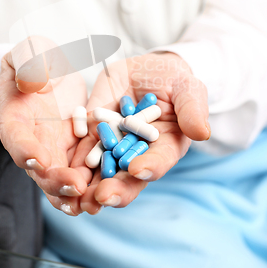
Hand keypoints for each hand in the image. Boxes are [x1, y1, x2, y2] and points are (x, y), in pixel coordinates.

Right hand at [0, 37, 91, 214]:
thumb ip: (30, 62)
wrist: (52, 72)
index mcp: (15, 114)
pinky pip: (79, 172)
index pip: (15, 134)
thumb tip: (34, 83)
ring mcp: (52, 149)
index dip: (24, 148)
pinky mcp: (72, 151)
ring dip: (73, 193)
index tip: (38, 160)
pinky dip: (89, 185)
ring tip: (92, 203)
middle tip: (76, 188)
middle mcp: (31, 138)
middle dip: (55, 180)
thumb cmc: (37, 57)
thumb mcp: (32, 51)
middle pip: (39, 166)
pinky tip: (102, 196)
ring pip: (59, 178)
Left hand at [71, 52, 209, 213]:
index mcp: (166, 146)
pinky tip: (63, 168)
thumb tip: (202, 133)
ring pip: (103, 168)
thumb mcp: (188, 89)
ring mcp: (115, 144)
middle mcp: (139, 152)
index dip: (151, 166)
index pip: (160, 160)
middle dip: (116, 187)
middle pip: (128, 176)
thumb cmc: (175, 81)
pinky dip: (75, 159)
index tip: (139, 169)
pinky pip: (84, 146)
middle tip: (102, 196)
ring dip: (90, 182)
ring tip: (77, 193)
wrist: (149, 71)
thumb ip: (192, 109)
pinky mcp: (96, 131)